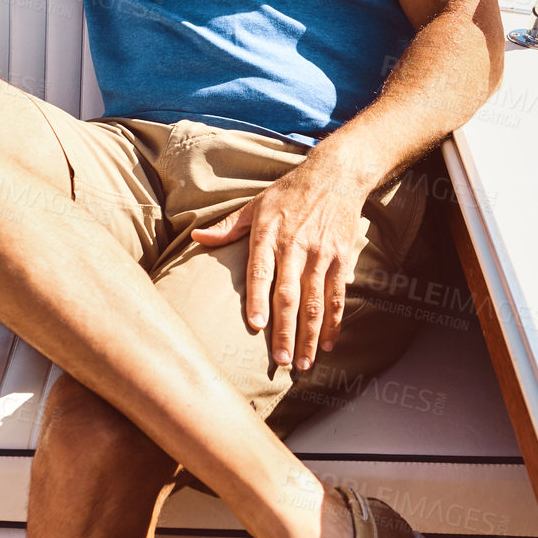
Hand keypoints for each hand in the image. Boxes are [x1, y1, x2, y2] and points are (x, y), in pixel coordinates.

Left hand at [192, 152, 370, 371]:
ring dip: (311, 335)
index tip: (257, 326)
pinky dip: (335, 322)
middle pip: (290, 294)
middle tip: (282, 360)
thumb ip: (227, 227)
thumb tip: (197, 239)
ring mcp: (321, 255)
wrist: (335, 175)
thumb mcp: (255, 204)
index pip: (262, 272)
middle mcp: (296, 247)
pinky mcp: (340, 259)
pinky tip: (329, 344)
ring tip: (305, 363)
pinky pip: (337, 296)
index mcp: (269, 235)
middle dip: (286, 330)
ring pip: (316, 302)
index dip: (259, 299)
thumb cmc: (289, 192)